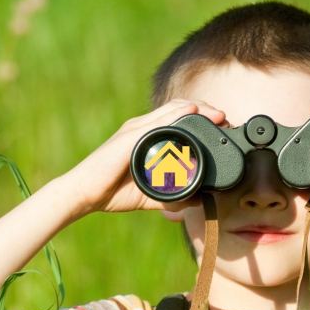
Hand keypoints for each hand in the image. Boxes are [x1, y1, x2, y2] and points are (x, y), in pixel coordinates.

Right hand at [62, 99, 226, 215]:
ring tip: (217, 115)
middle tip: (225, 120)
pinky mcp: (130, 137)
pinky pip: (158, 121)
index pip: (178, 119)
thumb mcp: (151, 193)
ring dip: (198, 109)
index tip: (222, 127)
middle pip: (180, 109)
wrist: (84, 194)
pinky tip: (193, 112)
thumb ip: (172, 196)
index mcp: (147, 138)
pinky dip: (177, 114)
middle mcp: (142, 128)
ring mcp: (136, 130)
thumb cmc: (111, 192)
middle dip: (206, 111)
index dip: (202, 118)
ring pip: (172, 110)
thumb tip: (196, 201)